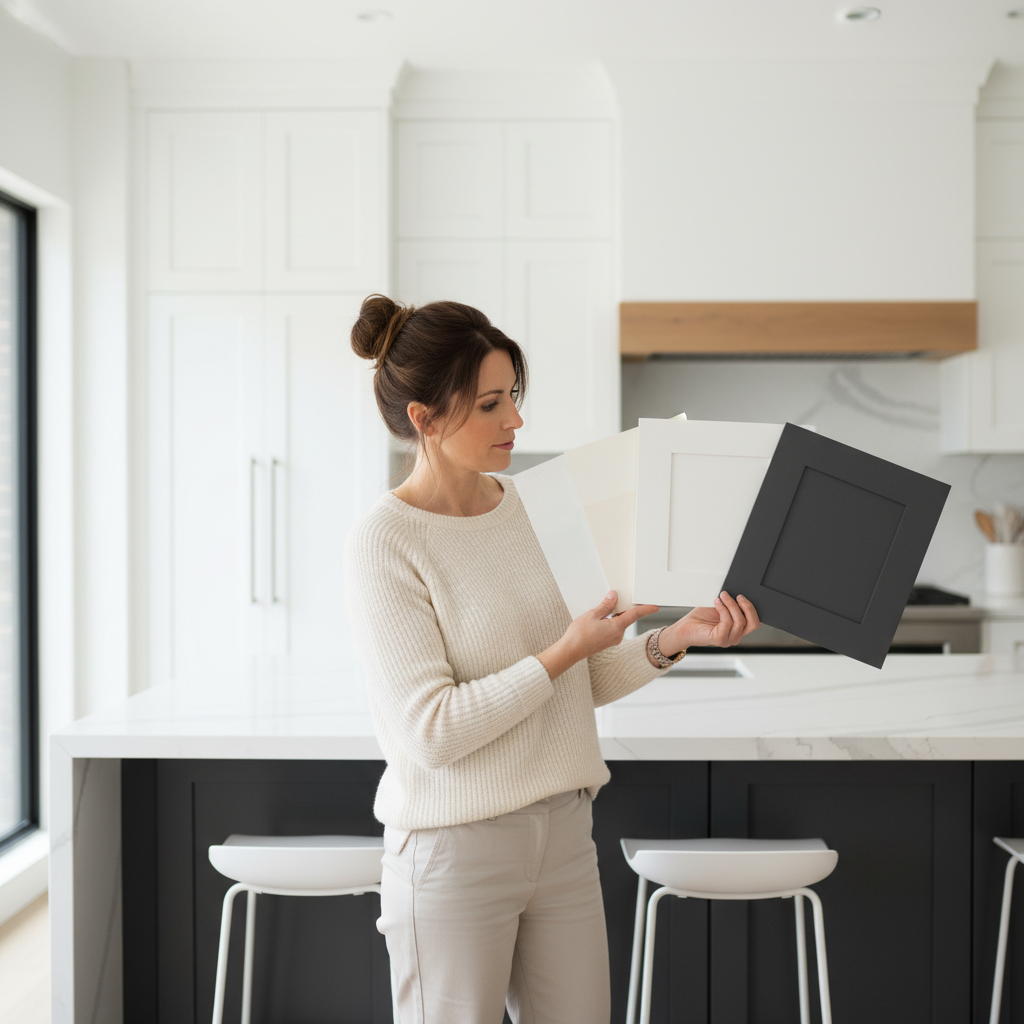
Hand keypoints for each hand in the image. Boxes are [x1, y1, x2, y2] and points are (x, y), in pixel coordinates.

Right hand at [537, 591, 658, 680]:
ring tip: (603, 607)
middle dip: (624, 608)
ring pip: (619, 623)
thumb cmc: (579, 634)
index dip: (646, 609)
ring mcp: (613, 640)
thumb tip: (614, 597)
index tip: (655, 607)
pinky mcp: (607, 642)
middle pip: (626, 617)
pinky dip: (610, 621)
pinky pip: (613, 628)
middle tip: (617, 598)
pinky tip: (600, 618)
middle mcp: (618, 635)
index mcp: (616, 627)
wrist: (570, 651)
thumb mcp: (592, 615)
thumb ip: (606, 606)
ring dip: (614, 614)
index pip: (635, 615)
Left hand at [655, 592, 759, 657]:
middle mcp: (735, 636)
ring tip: (722, 595)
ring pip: (739, 620)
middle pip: (752, 623)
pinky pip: (727, 622)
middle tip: (738, 595)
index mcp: (738, 629)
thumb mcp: (720, 608)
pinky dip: (723, 609)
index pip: (754, 622)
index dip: (752, 608)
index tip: (743, 595)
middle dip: (747, 607)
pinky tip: (717, 602)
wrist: (685, 628)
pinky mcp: (719, 639)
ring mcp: (728, 639)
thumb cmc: (701, 618)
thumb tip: (738, 591)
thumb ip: (730, 604)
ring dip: (731, 605)